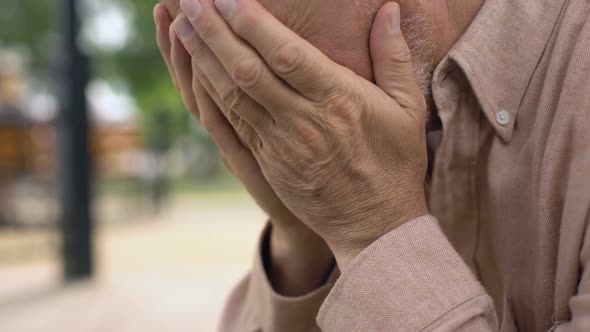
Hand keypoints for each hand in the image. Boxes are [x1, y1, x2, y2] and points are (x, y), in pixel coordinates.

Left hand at [174, 0, 428, 269]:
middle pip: (248, 70)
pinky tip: (194, 71)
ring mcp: (280, 144)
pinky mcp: (267, 162)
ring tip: (180, 25)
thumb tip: (389, 9)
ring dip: (203, 58)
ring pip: (232, 96)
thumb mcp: (408, 109)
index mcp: (338, 100)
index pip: (286, 55)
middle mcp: (303, 121)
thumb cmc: (396, 164)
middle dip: (214, 32)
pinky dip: (210, 94)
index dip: (253, 24)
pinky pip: (231, 123)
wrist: (374, 225)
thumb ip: (394, 56)